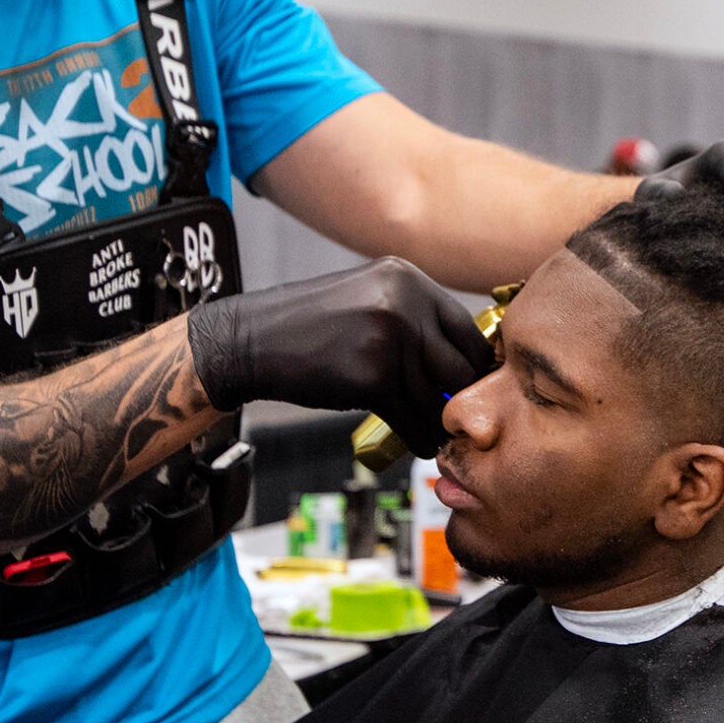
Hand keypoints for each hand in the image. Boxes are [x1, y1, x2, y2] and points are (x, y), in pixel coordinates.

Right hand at [187, 259, 495, 453]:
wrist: (251, 340)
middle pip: (460, 365)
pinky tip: (415, 442)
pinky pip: (411, 418)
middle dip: (460, 397)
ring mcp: (390, 339)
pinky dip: (416, 437)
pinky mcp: (373, 378)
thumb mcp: (369, 297)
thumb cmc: (310, 326)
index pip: (466, 329)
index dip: (472, 364)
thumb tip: (464, 359)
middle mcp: (405, 304)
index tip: (466, 387)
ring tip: (434, 435)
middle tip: (455, 416)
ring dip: (437, 424)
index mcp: (408, 280)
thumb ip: (414, 317)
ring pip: (436, 398)